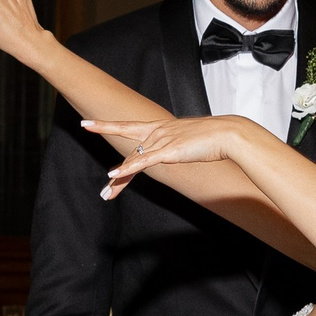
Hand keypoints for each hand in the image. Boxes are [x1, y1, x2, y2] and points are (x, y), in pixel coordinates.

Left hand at [83, 113, 242, 201]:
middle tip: (92, 155)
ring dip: (119, 178)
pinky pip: (143, 161)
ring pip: (134, 160)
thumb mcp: (189, 140)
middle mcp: (157, 131)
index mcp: (161, 127)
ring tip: (107, 192)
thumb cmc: (213, 137)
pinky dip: (128, 169)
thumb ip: (177, 144)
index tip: (88, 123)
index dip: (106, 124)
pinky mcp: (169, 151)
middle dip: (112, 158)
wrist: (227, 133)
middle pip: (130, 151)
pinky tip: (114, 173)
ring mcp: (162, 140)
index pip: (128, 127)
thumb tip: (175, 150)